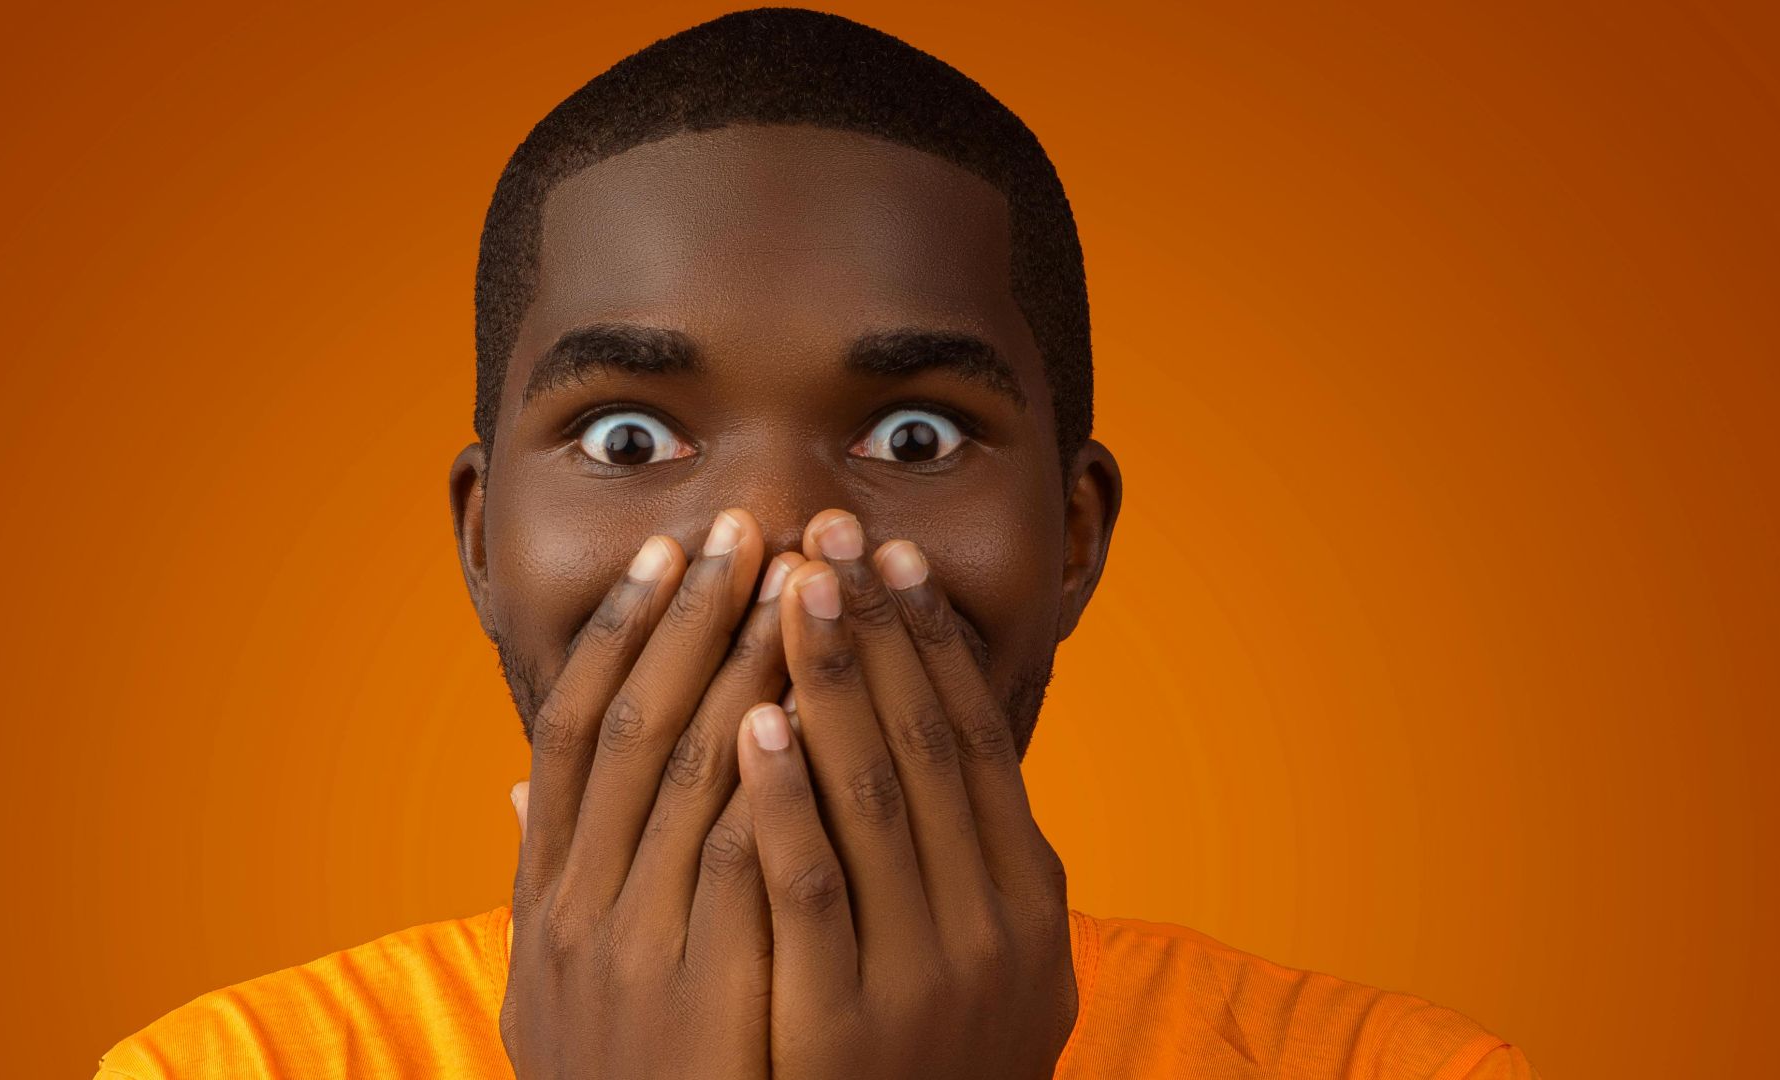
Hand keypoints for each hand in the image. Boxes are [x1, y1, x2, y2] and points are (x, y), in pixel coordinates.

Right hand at [501, 507, 803, 1078]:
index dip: (621, 633)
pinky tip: (812, 702)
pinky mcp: (702, 991)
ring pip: (693, 768)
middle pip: (637, 724)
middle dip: (696, 618)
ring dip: (748, 663)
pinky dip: (775, 770)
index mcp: (548, 895)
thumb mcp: (551, 988)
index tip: (670, 555)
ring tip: (797, 581)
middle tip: (747, 526)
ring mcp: (635, 948)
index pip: (575, 730)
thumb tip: (515, 791)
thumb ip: (543, 883)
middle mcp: (578, 907)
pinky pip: (744, 854)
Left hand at [735, 510, 1077, 1078]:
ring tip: (791, 589)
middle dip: (876, 631)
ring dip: (834, 682)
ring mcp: (927, 975)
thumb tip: (955, 757)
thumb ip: (970, 860)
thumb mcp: (987, 964)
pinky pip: (811, 889)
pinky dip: (784, 799)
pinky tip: (753, 722)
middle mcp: (993, 926)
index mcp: (1026, 897)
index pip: (972, 739)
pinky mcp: (849, 1024)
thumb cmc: (933, 1062)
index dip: (930, 645)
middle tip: (830, 532)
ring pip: (875, 798)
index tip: (887, 559)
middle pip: (927, 745)